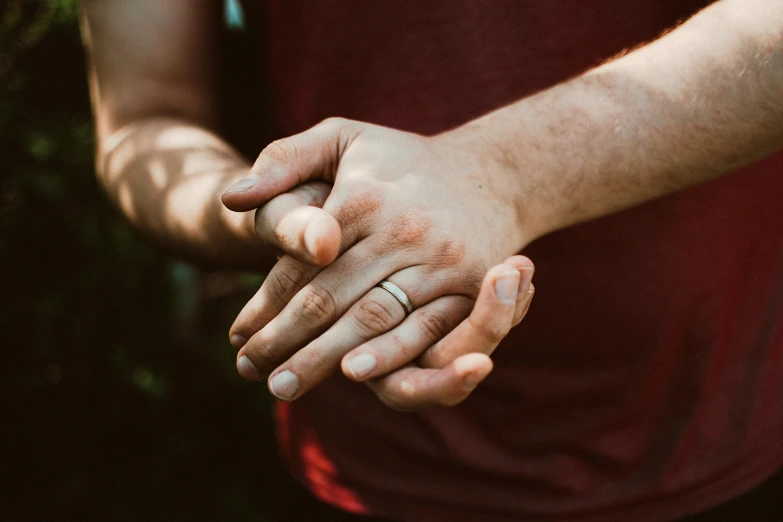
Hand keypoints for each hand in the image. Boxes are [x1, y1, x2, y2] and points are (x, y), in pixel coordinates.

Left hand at [222, 118, 530, 403]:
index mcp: (363, 196)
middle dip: (284, 340)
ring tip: (283, 386)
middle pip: (330, 298)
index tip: (238, 335)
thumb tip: (231, 198)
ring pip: (371, 320)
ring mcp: (439, 261)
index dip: (265, 303)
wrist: (491, 174)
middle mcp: (402, 230)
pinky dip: (388, 356)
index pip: (301, 262)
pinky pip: (424, 329)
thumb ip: (284, 161)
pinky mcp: (470, 286)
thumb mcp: (342, 139)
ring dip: (323, 358)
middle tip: (249, 371)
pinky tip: (353, 376)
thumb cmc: (402, 160)